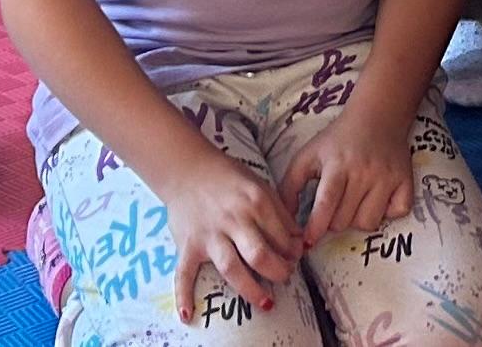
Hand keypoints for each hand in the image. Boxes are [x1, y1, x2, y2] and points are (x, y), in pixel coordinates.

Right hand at [144, 145, 300, 322]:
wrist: (187, 168)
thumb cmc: (228, 177)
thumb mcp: (260, 185)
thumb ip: (279, 211)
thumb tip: (298, 239)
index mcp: (255, 202)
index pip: (282, 235)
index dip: (293, 251)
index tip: (295, 258)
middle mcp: (233, 220)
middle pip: (260, 255)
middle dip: (278, 272)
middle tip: (285, 278)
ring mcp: (209, 235)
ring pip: (231, 268)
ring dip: (250, 289)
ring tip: (266, 303)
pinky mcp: (188, 245)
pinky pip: (183, 273)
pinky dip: (183, 294)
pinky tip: (188, 313)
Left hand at [278, 98, 418, 241]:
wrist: (377, 117)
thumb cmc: (338, 140)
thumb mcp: (308, 155)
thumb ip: (289, 185)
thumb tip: (284, 218)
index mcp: (337, 165)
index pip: (326, 203)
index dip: (316, 226)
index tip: (308, 240)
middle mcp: (364, 172)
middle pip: (344, 220)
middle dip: (333, 222)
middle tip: (334, 208)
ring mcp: (387, 177)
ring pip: (368, 222)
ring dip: (357, 220)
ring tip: (354, 204)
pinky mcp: (405, 181)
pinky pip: (397, 213)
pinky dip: (387, 213)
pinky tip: (378, 200)